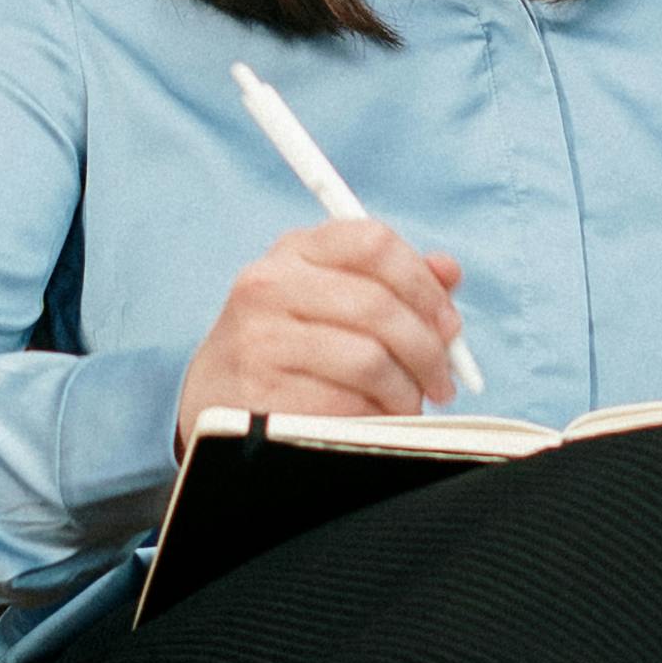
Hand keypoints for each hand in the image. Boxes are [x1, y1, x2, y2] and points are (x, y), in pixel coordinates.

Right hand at [178, 216, 468, 448]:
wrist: (214, 400)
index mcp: (293, 251)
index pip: (373, 242)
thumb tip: (448, 270)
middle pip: (378, 306)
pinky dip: (374, 418)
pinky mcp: (262, 393)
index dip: (424, 284)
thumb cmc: (285, 346)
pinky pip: (346, 405)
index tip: (446, 323)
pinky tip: (373, 420)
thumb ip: (389, 280)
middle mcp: (269, 285)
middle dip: (428, 349)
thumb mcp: (327, 298)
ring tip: (409, 404)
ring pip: (369, 359)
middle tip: (442, 379)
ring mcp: (260, 340)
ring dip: (405, 391)